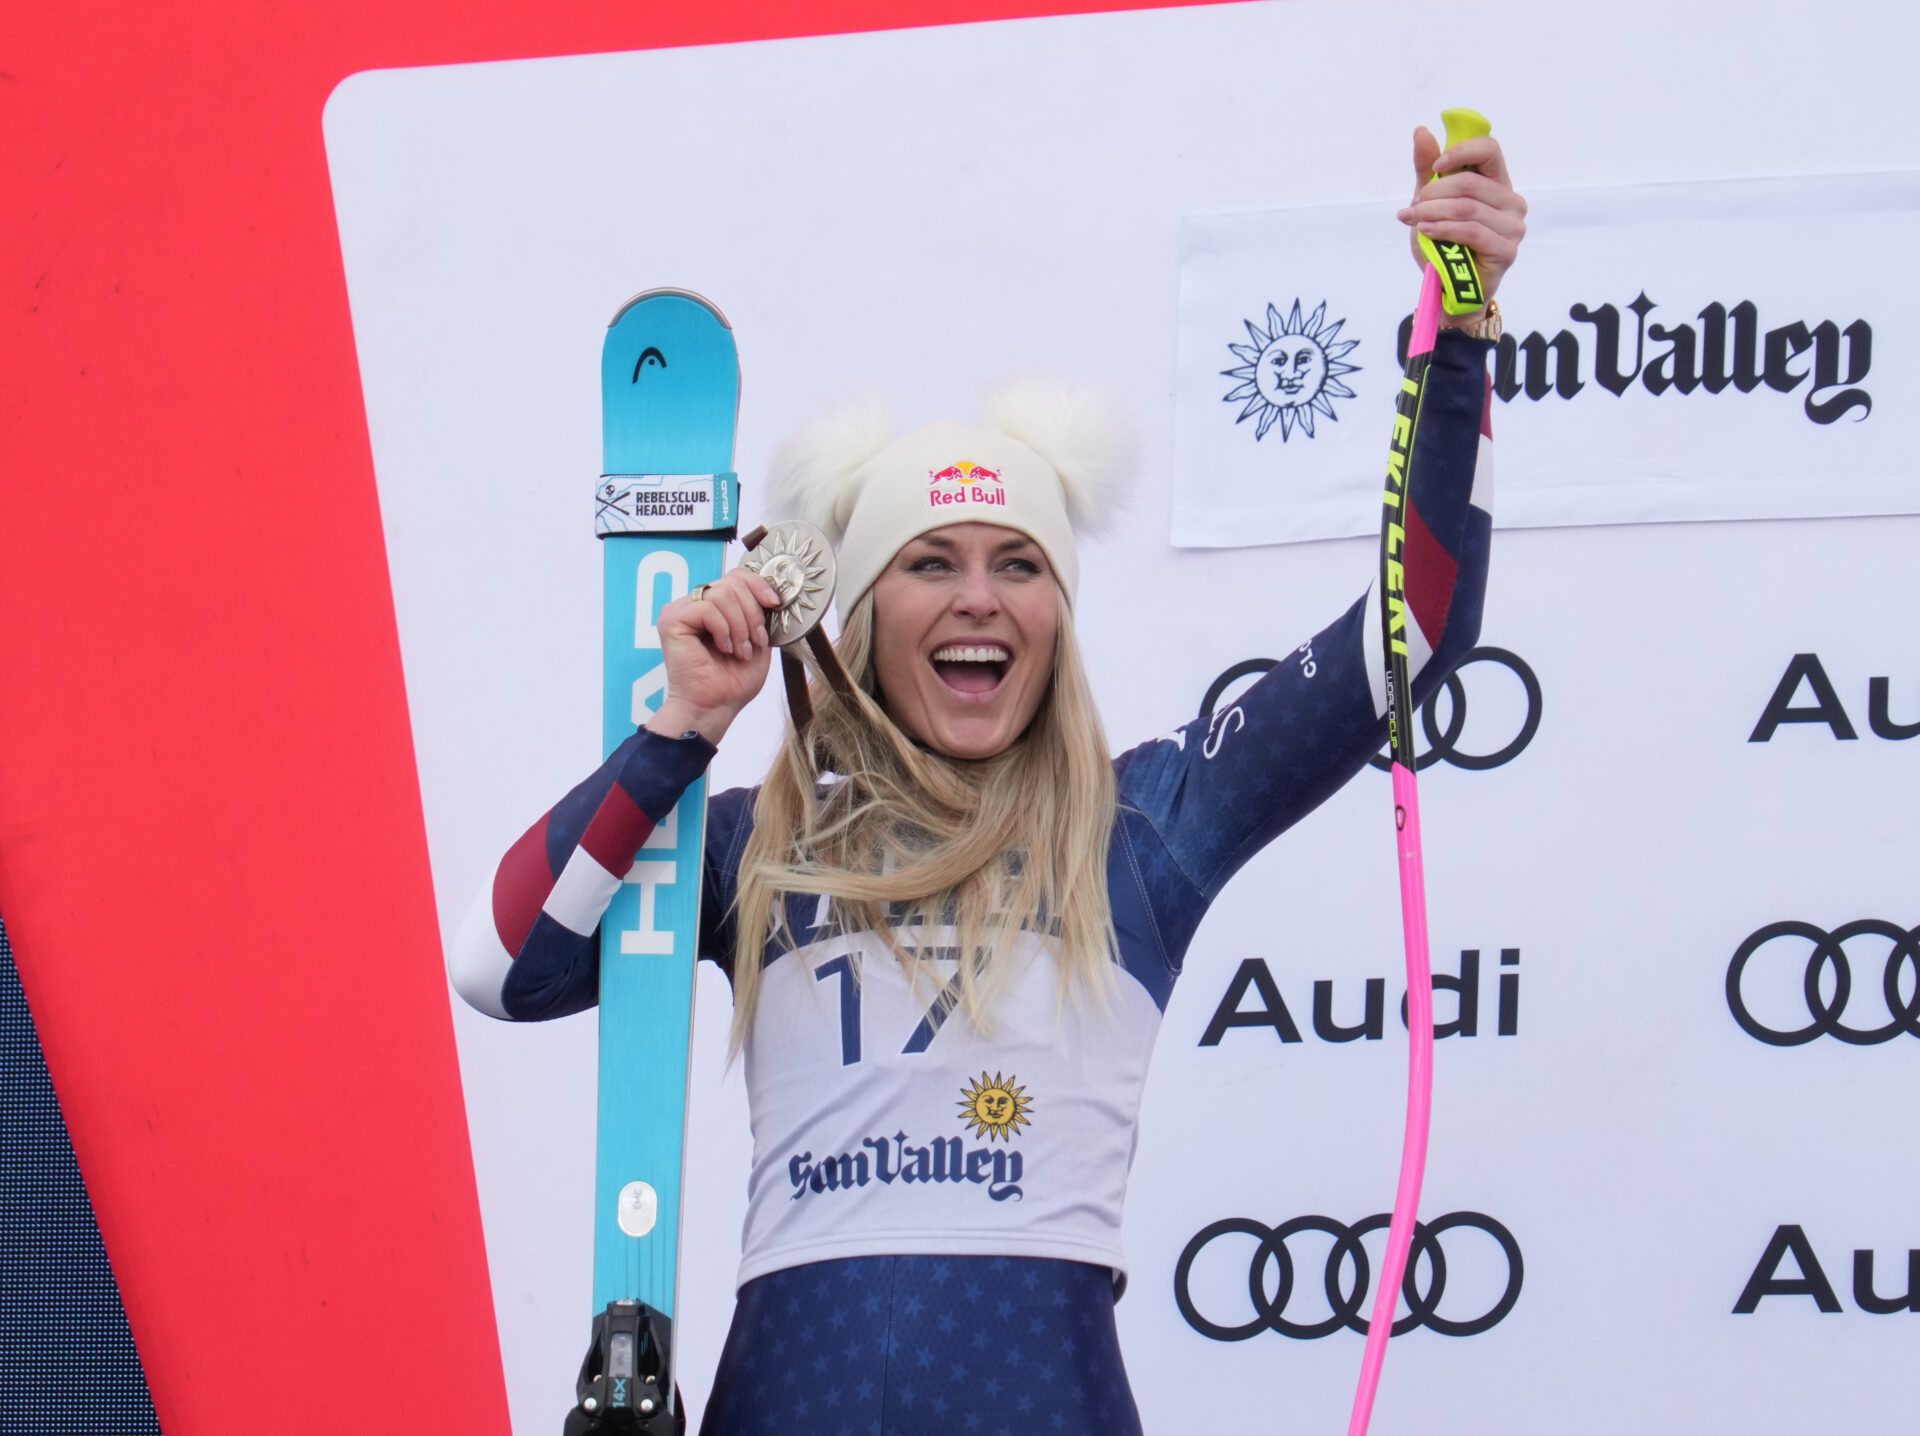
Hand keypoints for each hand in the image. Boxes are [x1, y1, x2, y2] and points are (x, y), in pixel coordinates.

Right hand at [643, 566, 785, 743]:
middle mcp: (693, 604)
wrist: (714, 708)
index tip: (774, 605)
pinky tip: (724, 649)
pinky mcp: (672, 620)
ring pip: (721, 594)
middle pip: (731, 582)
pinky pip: (706, 608)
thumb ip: (760, 614)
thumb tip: (773, 592)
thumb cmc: (733, 682)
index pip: (736, 576)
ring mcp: (680, 610)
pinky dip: (723, 630)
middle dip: (752, 613)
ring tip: (740, 651)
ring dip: (739, 626)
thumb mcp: (757, 641)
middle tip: (755, 642)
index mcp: (712, 606)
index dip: (758, 585)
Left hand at [1398, 127, 1526, 319]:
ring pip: (1468, 207)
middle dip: (1433, 193)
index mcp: (1497, 183)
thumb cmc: (1442, 245)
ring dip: (1432, 212)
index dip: (1460, 151)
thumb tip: (1421, 131)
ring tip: (1413, 220)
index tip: (1436, 166)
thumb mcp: (1429, 204)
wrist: (1446, 290)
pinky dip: (1442, 229)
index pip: (1489, 149)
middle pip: (1471, 182)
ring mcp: (1513, 227)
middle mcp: (1511, 201)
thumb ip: (1428, 170)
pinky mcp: (1507, 250)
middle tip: (1411, 207)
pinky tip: (1426, 231)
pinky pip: (1471, 231)